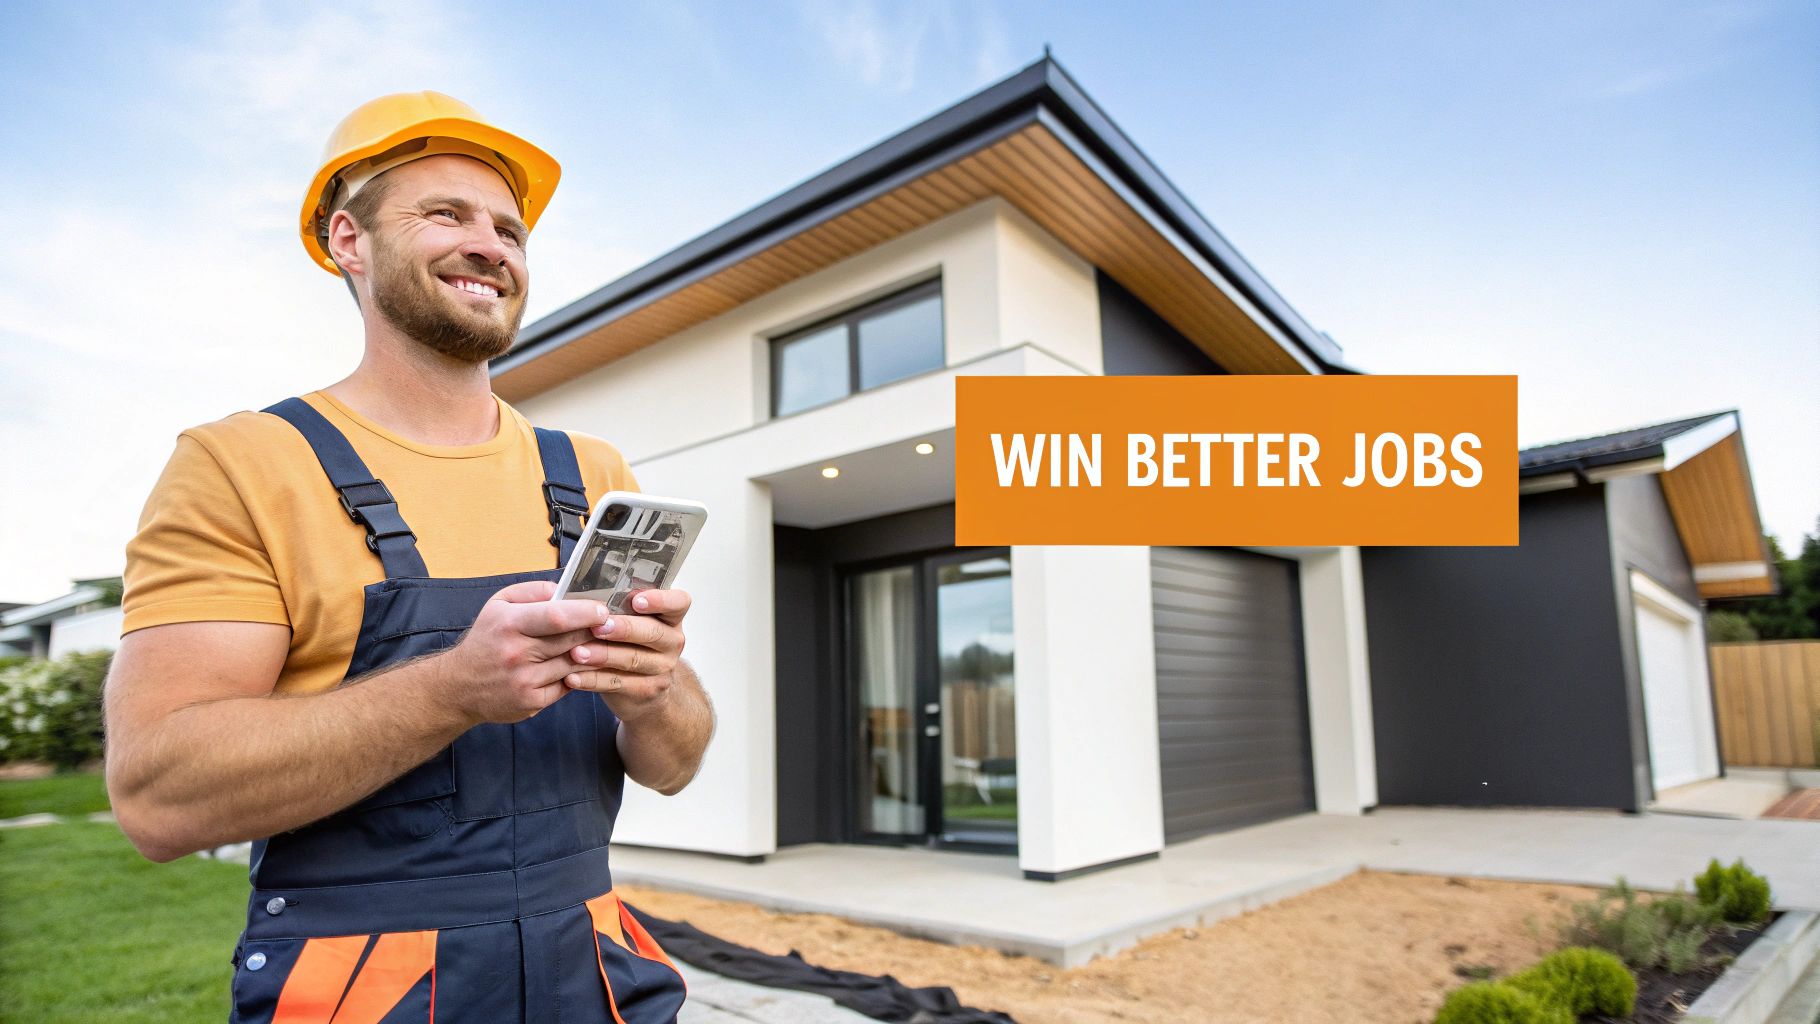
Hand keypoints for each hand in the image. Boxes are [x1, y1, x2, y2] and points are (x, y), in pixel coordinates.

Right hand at [436, 579, 612, 724]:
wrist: (459, 686)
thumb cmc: (485, 640)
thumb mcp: (499, 605)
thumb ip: (532, 591)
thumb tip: (564, 590)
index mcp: (509, 624)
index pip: (556, 616)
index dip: (585, 613)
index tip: (603, 610)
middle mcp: (517, 654)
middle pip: (571, 640)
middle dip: (595, 631)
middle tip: (610, 625)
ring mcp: (525, 681)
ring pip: (574, 664)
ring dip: (592, 654)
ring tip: (600, 644)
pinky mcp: (532, 702)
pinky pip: (568, 684)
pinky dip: (578, 674)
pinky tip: (580, 665)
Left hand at [561, 588, 690, 722]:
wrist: (646, 692)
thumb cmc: (630, 644)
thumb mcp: (631, 622)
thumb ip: (614, 605)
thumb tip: (568, 591)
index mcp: (669, 617)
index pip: (678, 603)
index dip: (661, 600)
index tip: (637, 600)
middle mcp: (671, 641)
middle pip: (652, 632)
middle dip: (624, 629)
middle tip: (597, 627)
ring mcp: (662, 668)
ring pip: (633, 659)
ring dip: (603, 655)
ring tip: (577, 653)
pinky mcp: (646, 690)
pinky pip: (618, 684)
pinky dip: (593, 680)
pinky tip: (573, 677)